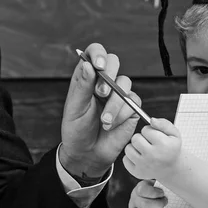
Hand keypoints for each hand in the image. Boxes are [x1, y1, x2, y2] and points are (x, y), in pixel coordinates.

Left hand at [60, 43, 141, 178]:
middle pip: (114, 61)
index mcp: (88, 77)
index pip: (95, 53)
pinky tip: (112, 125)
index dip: (99, 53)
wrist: (89, 154)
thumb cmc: (77, 130)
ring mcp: (120, 93)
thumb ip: (82, 86)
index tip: (99, 65)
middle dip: (109, 76)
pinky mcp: (132, 106)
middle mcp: (105, 81)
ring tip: (104, 121)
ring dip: (114, 103)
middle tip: (101, 94)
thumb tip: (88, 65)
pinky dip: (122, 114)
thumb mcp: (74, 109)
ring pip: (125, 83)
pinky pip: (133, 102)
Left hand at [123, 118, 181, 181]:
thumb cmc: (172, 149)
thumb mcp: (174, 134)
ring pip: (128, 148)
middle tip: (149, 142)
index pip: (146, 130)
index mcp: (163, 144)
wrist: (172, 168)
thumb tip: (151, 120)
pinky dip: (131, 157)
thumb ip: (164, 124)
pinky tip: (140, 157)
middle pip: (135, 138)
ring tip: (144, 149)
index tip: (155, 136)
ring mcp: (144, 165)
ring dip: (135, 147)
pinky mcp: (137, 172)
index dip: (150, 131)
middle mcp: (153, 156)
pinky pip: (125, 159)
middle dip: (141, 138)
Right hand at [129, 180, 167, 207]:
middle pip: (144, 204)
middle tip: (164, 202)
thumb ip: (162, 184)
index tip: (162, 193)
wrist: (149, 200)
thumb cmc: (156, 192)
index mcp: (140, 188)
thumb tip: (171, 185)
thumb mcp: (158, 185)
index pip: (142, 190)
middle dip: (158, 205)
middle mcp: (134, 200)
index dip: (154, 193)